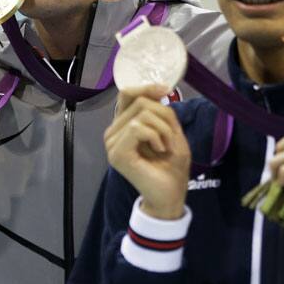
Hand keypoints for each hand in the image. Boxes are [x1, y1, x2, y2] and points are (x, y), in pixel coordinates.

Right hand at [105, 86, 190, 219]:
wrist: (170, 195)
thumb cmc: (171, 166)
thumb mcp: (172, 131)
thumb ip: (162, 111)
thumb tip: (157, 91)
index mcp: (123, 126)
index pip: (127, 94)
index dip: (145, 88)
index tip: (165, 90)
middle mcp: (113, 132)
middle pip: (139, 102)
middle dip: (163, 116)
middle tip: (170, 139)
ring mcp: (112, 143)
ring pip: (141, 115)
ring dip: (163, 129)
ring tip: (166, 147)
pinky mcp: (117, 154)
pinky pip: (137, 128)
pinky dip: (155, 136)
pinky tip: (160, 150)